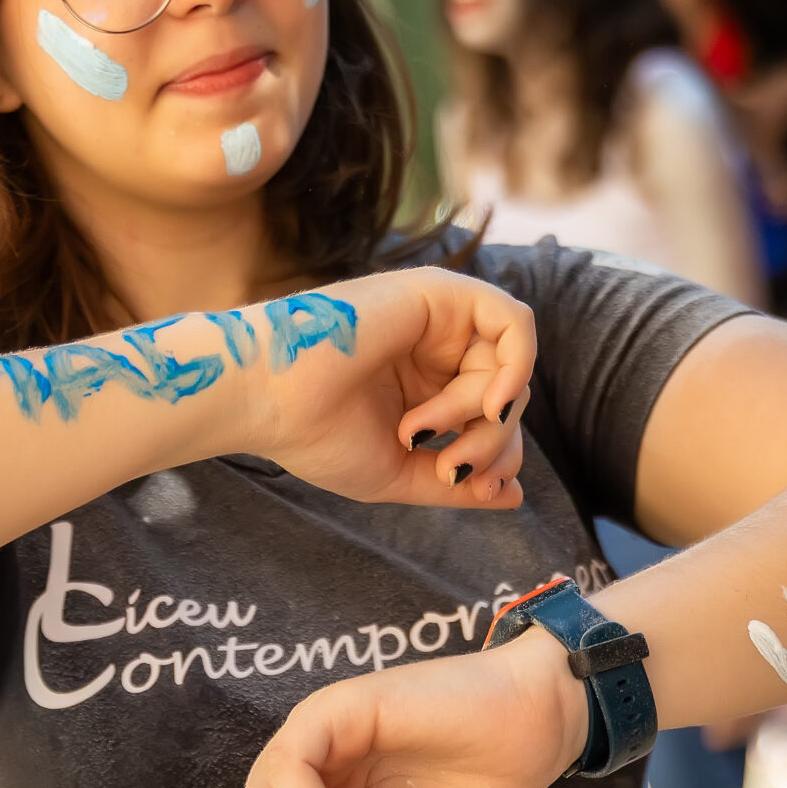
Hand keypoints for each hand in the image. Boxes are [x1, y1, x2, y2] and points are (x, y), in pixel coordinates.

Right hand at [241, 269, 534, 509]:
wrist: (269, 400)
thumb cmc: (316, 435)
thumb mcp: (398, 472)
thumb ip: (456, 482)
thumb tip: (513, 495)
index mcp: (426, 385)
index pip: (495, 417)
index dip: (496, 456)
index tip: (460, 481)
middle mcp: (437, 349)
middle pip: (510, 393)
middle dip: (492, 442)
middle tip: (448, 465)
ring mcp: (439, 319)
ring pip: (513, 366)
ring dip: (484, 415)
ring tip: (420, 429)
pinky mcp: (438, 292)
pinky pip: (514, 321)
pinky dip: (517, 365)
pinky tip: (490, 401)